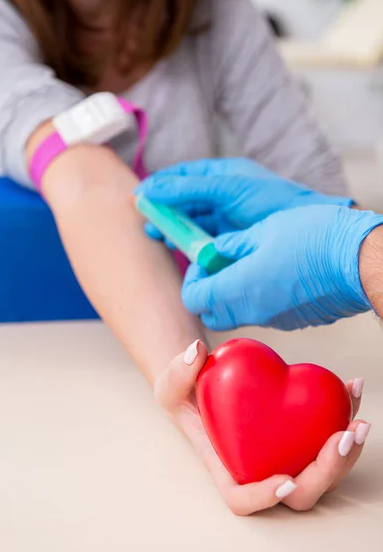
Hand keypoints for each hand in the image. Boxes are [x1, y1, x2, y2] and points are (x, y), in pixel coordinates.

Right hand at [139, 158, 352, 239]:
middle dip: (163, 211)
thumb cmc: (271, 200)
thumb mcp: (228, 189)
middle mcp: (222, 195)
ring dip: (173, 229)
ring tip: (156, 236)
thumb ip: (190, 188)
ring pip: (192, 222)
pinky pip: (203, 241)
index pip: (184, 176)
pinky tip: (178, 249)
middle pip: (184, 202)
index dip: (161, 185)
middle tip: (146, 222)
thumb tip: (151, 188)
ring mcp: (227, 219)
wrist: (307, 229)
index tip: (140, 196)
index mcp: (223, 176)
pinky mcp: (231, 240)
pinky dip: (189, 244)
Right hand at [156, 340, 369, 514]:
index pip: (241, 497)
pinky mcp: (298, 430)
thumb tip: (196, 353)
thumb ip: (178, 371)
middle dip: (327, 471)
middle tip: (343, 437)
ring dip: (347, 449)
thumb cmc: (184, 393)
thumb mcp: (170, 383)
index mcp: (224, 465)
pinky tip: (352, 385)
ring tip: (358, 418)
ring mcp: (281, 451)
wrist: (204, 381)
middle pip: (299, 492)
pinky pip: (326, 431)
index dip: (264, 496)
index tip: (284, 480)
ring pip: (322, 469)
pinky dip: (343, 411)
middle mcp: (258, 466)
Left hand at [181, 205, 382, 330]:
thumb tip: (216, 249)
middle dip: (207, 292)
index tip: (202, 261)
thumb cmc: (313, 237)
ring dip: (232, 295)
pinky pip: (263, 315)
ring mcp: (273, 319)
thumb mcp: (264, 230)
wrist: (359, 260)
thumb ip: (234, 245)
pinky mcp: (293, 320)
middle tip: (219, 267)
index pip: (193, 299)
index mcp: (237, 288)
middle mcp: (252, 311)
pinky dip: (256, 299)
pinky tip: (273, 275)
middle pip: (211, 314)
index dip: (192, 280)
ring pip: (237, 315)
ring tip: (248, 265)